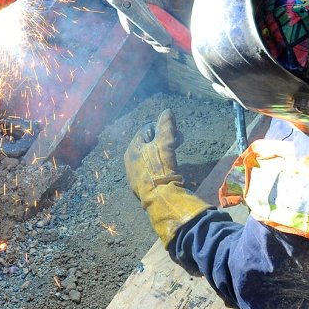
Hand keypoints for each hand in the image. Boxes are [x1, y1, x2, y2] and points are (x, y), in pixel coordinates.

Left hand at [124, 109, 211, 245]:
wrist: (161, 197)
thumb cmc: (160, 167)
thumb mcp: (165, 143)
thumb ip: (166, 126)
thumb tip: (167, 111)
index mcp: (132, 149)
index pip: (146, 130)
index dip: (162, 128)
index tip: (175, 133)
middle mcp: (130, 162)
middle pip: (148, 144)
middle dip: (164, 140)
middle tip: (178, 142)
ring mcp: (134, 176)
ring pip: (150, 158)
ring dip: (163, 153)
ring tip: (175, 155)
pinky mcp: (142, 188)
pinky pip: (151, 170)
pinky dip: (160, 166)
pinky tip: (169, 170)